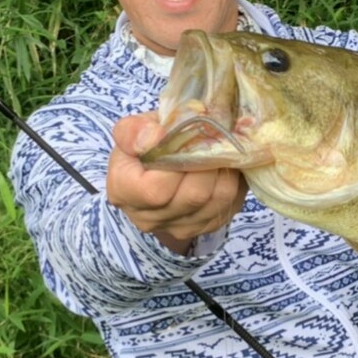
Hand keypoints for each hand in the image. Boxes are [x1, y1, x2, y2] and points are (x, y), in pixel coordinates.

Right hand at [106, 113, 246, 253]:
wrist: (159, 167)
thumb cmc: (144, 146)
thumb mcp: (131, 130)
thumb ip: (135, 130)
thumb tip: (156, 136)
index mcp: (123, 193)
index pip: (156, 189)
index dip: (179, 162)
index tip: (189, 138)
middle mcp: (150, 218)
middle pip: (194, 195)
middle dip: (209, 163)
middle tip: (215, 138)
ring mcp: (180, 227)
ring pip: (219, 199)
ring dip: (226, 170)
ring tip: (222, 149)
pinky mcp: (207, 226)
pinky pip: (231, 203)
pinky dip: (234, 181)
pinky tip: (225, 165)